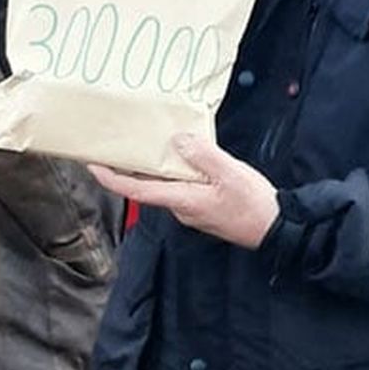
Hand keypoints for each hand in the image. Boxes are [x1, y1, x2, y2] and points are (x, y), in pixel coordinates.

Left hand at [90, 135, 278, 249]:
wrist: (275, 227)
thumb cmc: (253, 204)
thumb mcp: (230, 174)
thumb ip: (203, 156)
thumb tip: (178, 141)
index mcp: (182, 200)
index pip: (137, 191)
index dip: (112, 179)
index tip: (93, 166)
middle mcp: (181, 208)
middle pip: (148, 186)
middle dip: (130, 167)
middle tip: (117, 144)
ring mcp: (191, 209)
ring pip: (165, 186)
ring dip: (154, 167)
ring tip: (147, 142)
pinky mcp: (202, 207)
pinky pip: (180, 186)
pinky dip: (174, 171)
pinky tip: (182, 155)